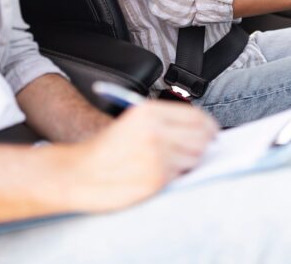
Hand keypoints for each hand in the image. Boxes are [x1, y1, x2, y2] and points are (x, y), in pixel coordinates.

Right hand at [67, 102, 218, 211]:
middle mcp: (155, 132)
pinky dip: (178, 175)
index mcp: (148, 112)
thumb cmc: (103, 150)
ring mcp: (158, 156)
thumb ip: (162, 122)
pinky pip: (182, 175)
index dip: (208, 125)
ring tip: (172, 161)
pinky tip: (161, 173)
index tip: (211, 132)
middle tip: (198, 148)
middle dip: (204, 144)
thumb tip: (199, 130)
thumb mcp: (131, 121)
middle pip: (202, 137)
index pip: (195, 116)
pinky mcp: (157, 179)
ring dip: (191, 161)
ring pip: (195, 157)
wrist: (79, 173)